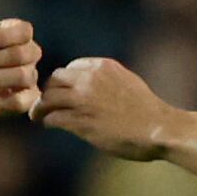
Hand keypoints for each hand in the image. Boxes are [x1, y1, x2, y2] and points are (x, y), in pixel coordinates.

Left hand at [34, 55, 171, 157]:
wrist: (158, 128)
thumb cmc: (146, 110)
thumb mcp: (126, 82)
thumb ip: (105, 79)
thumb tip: (90, 85)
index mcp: (102, 67)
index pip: (70, 68)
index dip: (63, 81)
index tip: (60, 91)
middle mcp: (90, 79)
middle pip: (54, 80)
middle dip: (48, 91)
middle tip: (44, 103)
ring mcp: (83, 100)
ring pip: (48, 98)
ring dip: (40, 107)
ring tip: (38, 115)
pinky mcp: (81, 121)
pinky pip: (53, 117)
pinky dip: (47, 121)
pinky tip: (48, 124)